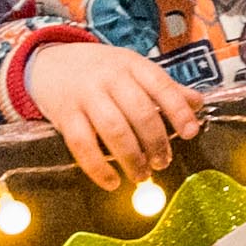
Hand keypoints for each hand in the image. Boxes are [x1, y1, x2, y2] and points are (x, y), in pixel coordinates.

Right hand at [22, 39, 203, 188]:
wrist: (47, 63)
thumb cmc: (99, 70)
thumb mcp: (132, 69)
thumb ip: (164, 87)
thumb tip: (198, 103)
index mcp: (131, 65)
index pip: (161, 86)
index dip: (179, 110)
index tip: (191, 132)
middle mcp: (110, 78)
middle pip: (140, 112)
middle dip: (156, 142)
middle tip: (163, 162)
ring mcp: (85, 96)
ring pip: (114, 130)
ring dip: (132, 158)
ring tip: (142, 176)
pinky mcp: (64, 116)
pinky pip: (82, 145)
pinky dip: (98, 168)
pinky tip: (112, 182)